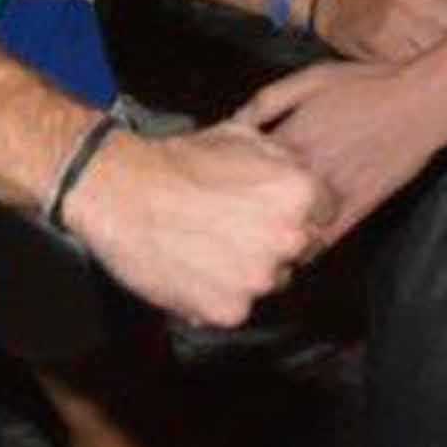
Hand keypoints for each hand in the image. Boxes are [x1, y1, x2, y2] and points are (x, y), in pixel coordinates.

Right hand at [73, 122, 326, 330]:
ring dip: (246, 271)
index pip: (324, 214)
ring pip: (267, 281)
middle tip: (233, 228)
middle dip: (273, 242)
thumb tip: (300, 170)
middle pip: (299, 251)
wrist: (122, 191)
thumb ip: (283, 158)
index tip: (270, 211)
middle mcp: (288, 240)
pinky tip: (193, 267)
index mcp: (299, 195)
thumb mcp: (241, 136)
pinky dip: (216, 294)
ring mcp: (259, 279)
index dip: (296, 211)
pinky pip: (234, 306)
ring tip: (207, 246)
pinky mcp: (230, 310)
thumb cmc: (177, 162)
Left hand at [237, 60, 446, 240]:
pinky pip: (326, 241)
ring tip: (259, 245)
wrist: (420, 101)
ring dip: (274, 240)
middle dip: (240, 219)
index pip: (240, 171)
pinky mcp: (361, 209)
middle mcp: (307, 171)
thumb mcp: (307, 79)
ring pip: (291, 232)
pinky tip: (297, 249)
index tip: (215, 190)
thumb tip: (230, 122)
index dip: (225, 182)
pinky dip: (308, 250)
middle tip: (226, 226)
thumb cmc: (364, 84)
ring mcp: (334, 193)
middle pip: (260, 208)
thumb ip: (266, 102)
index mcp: (289, 137)